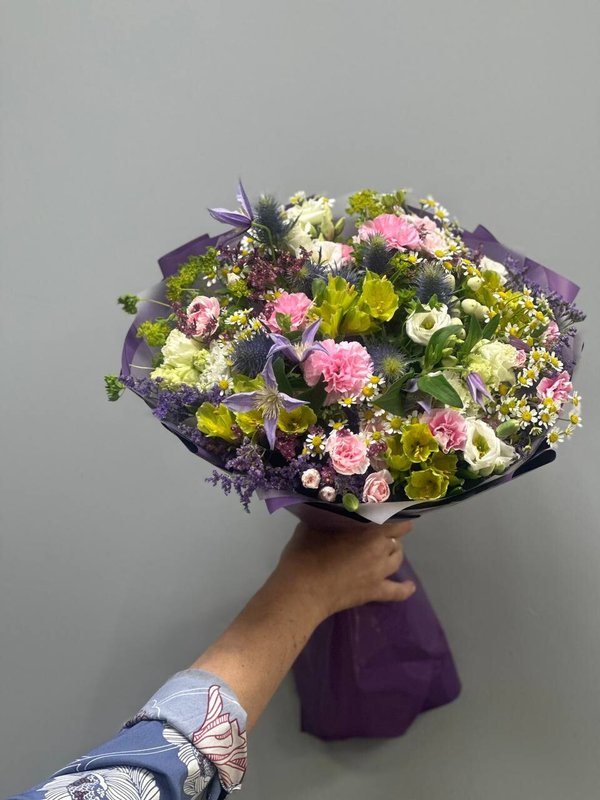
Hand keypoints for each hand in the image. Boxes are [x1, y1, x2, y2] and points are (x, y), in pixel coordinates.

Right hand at [274, 519, 415, 622]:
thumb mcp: (314, 524)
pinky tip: (410, 586)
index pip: (395, 521)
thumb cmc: (305, 554)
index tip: (391, 510)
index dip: (396, 515)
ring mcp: (379, 573)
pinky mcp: (374, 593)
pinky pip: (397, 592)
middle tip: (373, 531)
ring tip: (384, 550)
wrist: (301, 591)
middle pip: (394, 540)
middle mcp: (379, 551)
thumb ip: (331, 516)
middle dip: (388, 534)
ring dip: (393, 553)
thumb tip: (334, 508)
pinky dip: (405, 589)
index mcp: (369, 531)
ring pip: (397, 560)